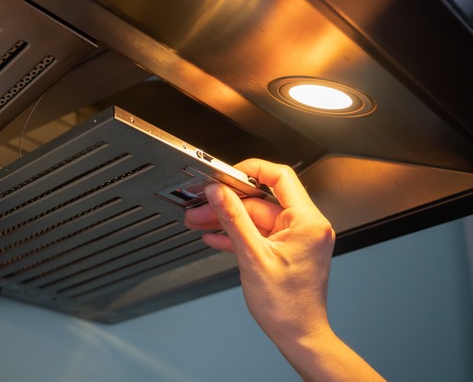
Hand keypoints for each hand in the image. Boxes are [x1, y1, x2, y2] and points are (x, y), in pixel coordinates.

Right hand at [185, 159, 382, 380]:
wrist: (298, 336)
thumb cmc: (287, 306)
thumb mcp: (252, 256)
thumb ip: (233, 219)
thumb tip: (218, 193)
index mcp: (307, 222)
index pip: (280, 178)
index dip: (250, 171)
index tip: (227, 175)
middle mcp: (305, 227)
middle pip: (260, 201)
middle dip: (228, 204)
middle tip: (202, 205)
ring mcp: (295, 239)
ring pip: (255, 219)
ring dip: (227, 220)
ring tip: (200, 221)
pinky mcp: (285, 251)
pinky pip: (258, 234)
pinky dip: (237, 235)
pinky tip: (216, 237)